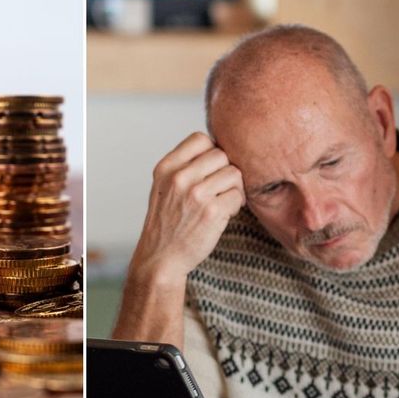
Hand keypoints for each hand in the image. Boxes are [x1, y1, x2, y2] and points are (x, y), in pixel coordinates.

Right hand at [113, 133, 245, 345]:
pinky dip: (236, 205)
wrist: (160, 258)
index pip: (200, 138)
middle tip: (220, 188)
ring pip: (234, 174)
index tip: (210, 169)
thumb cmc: (166, 223)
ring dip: (234, 188)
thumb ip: (184, 166)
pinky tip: (225, 213)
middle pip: (221, 155)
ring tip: (223, 201)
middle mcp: (179, 178)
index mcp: (166, 167)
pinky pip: (238, 196)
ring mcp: (196, 194)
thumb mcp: (164, 186)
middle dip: (225, 171)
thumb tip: (219, 149)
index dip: (211, 151)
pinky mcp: (212, 212)